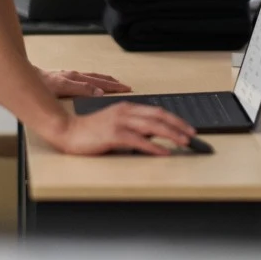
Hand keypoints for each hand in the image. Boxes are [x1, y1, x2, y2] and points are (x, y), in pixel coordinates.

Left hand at [37, 67, 131, 97]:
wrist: (28, 77)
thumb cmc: (42, 84)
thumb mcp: (62, 88)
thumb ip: (81, 89)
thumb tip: (99, 92)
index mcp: (77, 78)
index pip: (101, 83)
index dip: (114, 87)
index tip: (126, 89)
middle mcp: (76, 76)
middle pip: (99, 78)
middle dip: (113, 83)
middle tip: (126, 86)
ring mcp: (71, 76)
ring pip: (93, 77)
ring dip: (105, 80)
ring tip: (115, 82)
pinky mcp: (65, 78)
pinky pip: (86, 78)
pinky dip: (95, 80)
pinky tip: (94, 83)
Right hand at [49, 102, 196, 155]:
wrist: (67, 131)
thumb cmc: (90, 131)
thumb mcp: (115, 123)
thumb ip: (133, 126)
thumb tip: (154, 135)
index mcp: (127, 108)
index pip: (158, 111)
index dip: (175, 119)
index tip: (187, 128)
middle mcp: (126, 112)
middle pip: (159, 117)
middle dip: (179, 126)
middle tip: (192, 135)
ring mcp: (120, 122)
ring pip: (153, 127)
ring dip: (171, 135)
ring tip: (184, 142)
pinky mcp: (114, 135)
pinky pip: (139, 141)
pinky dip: (154, 146)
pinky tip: (163, 152)